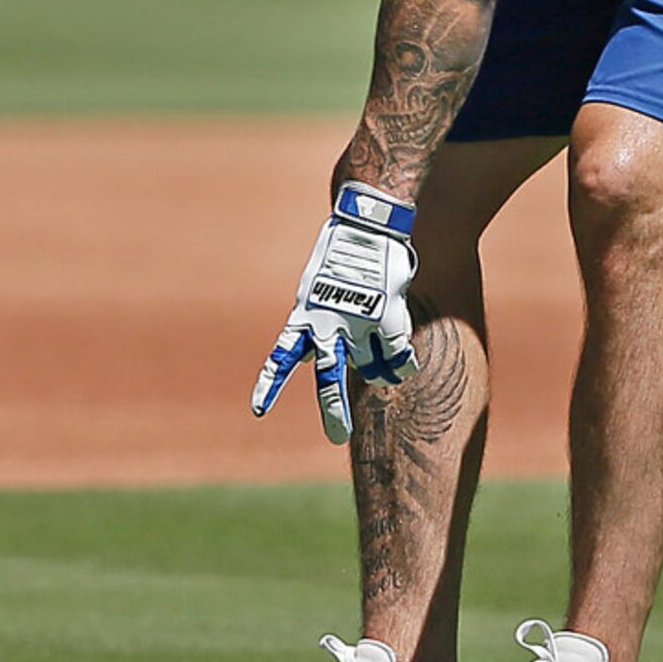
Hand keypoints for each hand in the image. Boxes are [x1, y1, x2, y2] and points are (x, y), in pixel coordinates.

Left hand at [251, 184, 419, 444]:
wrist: (368, 225)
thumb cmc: (341, 259)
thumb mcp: (318, 290)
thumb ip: (322, 323)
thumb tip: (337, 359)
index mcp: (305, 317)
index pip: (282, 355)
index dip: (270, 384)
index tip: (258, 410)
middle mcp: (330, 323)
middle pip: (329, 375)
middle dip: (333, 409)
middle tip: (337, 437)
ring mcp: (360, 322)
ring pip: (375, 370)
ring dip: (380, 375)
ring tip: (386, 372)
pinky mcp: (388, 317)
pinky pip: (399, 356)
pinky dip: (403, 363)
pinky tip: (404, 361)